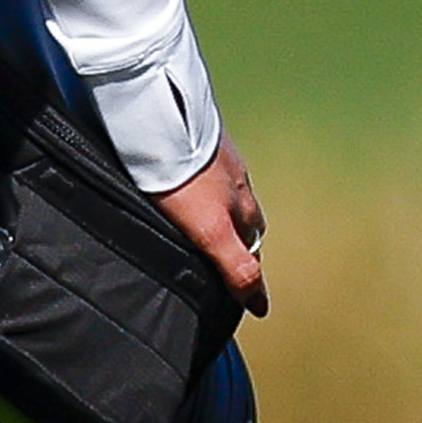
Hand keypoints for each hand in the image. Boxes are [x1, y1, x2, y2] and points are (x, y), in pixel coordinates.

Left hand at [154, 142, 267, 315]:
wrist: (161, 117)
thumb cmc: (180, 177)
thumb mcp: (210, 231)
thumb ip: (236, 266)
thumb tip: (260, 305)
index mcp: (242, 209)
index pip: (252, 253)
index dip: (249, 278)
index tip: (254, 302)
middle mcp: (239, 185)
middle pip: (246, 223)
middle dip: (240, 243)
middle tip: (226, 261)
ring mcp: (222, 159)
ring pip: (230, 195)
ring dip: (224, 211)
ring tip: (206, 223)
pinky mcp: (203, 137)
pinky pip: (211, 169)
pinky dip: (206, 184)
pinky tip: (188, 184)